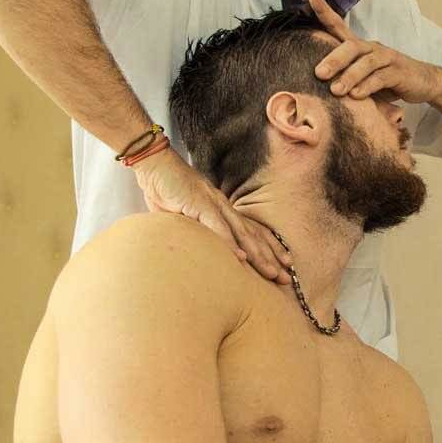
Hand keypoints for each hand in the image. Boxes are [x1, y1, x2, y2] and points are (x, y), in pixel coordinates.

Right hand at [132, 152, 290, 282]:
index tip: (284, 265)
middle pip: (254, 235)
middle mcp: (224, 207)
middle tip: (286, 278)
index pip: (252, 231)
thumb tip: (200, 250)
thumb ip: (196, 231)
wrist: (154, 164)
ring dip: (258, 254)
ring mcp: (214, 204)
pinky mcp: (199, 203)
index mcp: (223, 210)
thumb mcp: (184, 216)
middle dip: (272, 257)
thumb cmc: (167, 191)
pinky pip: (217, 227)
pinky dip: (230, 243)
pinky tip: (241, 258)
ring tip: (272, 272)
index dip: (270, 248)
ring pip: (242, 233)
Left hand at [306, 0, 441, 102]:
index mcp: (360, 47)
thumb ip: (345, 77)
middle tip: (319, 74)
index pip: (339, 25)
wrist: (424, 83)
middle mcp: (373, 48)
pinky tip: (357, 96)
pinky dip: (368, 86)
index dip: (325, 9)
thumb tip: (316, 84)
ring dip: (350, 76)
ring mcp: (388, 58)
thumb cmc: (387, 80)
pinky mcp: (400, 72)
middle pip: (351, 46)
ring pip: (367, 62)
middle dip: (334, 59)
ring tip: (336, 90)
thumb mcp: (363, 77)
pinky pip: (382, 77)